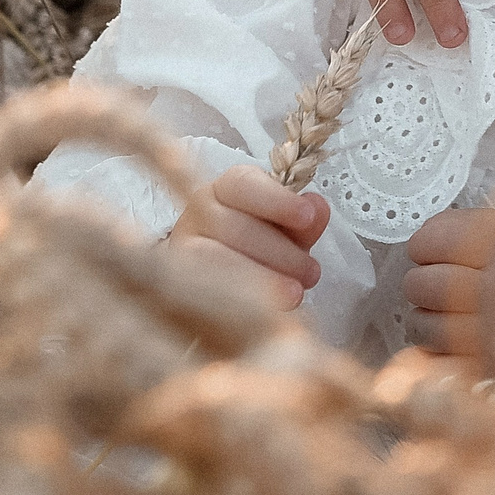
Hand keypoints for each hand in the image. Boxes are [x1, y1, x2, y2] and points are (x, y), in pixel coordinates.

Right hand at [165, 164, 330, 311]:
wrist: (221, 288)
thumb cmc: (261, 252)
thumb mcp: (288, 235)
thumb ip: (305, 223)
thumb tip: (317, 208)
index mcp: (228, 188)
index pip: (245, 184)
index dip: (277, 200)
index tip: (307, 218)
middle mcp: (199, 210)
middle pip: (235, 226)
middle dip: (279, 251)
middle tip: (311, 273)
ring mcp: (182, 246)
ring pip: (216, 259)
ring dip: (260, 278)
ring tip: (294, 294)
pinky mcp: (177, 283)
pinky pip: (204, 291)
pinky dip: (237, 300)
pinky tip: (264, 310)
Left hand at [400, 208, 494, 368]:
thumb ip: (461, 229)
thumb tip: (416, 245)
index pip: (430, 240)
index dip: (422, 246)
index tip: (432, 252)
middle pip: (419, 284)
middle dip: (421, 283)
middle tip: (440, 284)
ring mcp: (491, 333)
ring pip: (420, 324)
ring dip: (425, 318)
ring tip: (447, 312)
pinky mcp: (487, 368)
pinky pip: (434, 357)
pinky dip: (435, 349)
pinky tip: (454, 337)